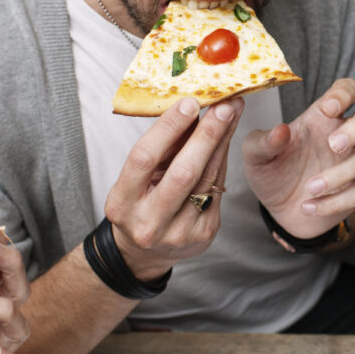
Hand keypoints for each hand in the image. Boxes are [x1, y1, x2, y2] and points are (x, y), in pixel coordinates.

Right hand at [103, 97, 242, 280]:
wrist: (145, 250)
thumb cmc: (138, 203)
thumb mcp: (136, 178)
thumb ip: (159, 149)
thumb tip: (189, 108)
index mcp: (123, 203)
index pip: (144, 159)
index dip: (168, 128)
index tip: (189, 102)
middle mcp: (150, 222)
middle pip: (183, 172)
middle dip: (207, 135)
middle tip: (224, 106)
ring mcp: (180, 232)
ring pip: (206, 179)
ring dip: (222, 142)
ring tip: (232, 113)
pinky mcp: (205, 233)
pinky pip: (218, 188)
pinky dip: (222, 159)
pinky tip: (227, 139)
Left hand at [242, 78, 354, 237]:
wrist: (278, 211)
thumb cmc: (271, 173)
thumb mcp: (255, 156)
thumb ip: (263, 142)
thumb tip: (281, 130)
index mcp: (322, 118)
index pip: (347, 90)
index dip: (344, 93)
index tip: (327, 108)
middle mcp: (344, 135)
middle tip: (333, 145)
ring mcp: (354, 162)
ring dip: (341, 173)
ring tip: (310, 188)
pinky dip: (335, 202)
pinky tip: (309, 206)